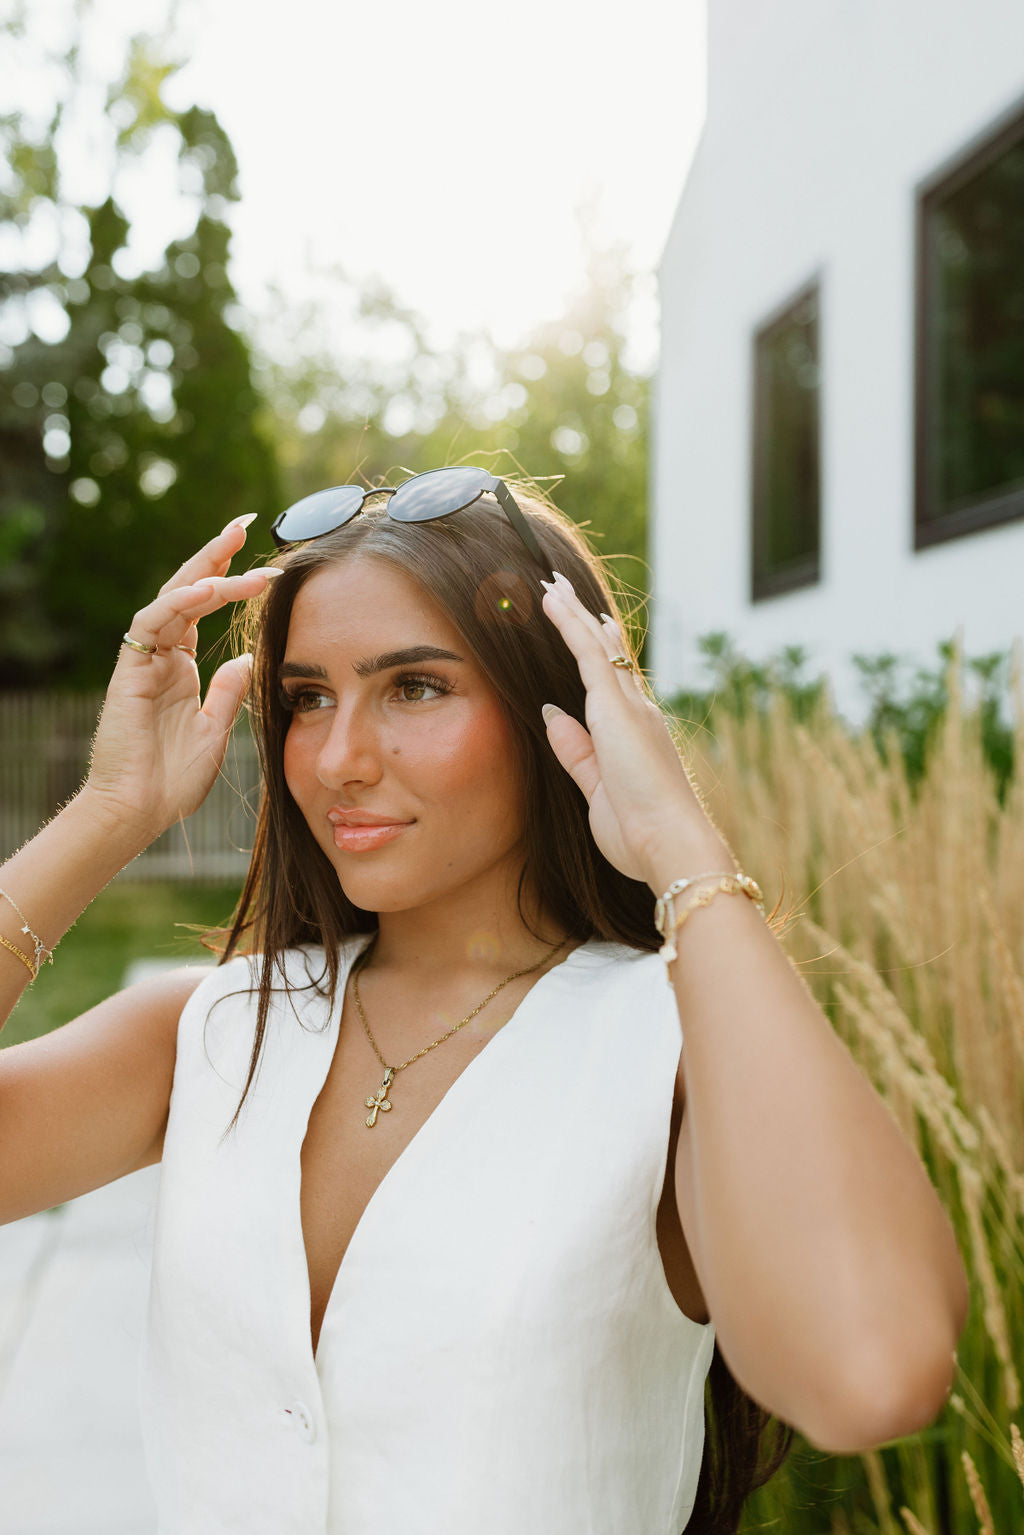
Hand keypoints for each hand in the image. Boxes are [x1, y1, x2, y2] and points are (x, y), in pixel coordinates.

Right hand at [83, 517, 279, 841]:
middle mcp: (162, 657)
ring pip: (173, 598)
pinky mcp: (131, 670)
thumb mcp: (215, 731)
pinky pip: (153, 623)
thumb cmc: (173, 780)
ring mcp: (144, 661)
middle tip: (245, 523)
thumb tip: (248, 657)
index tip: (267, 561)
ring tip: (238, 549)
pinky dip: (180, 602)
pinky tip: (209, 588)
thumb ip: (228, 692)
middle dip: (215, 555)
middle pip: (188, 591)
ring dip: (207, 572)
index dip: (230, 580)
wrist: (139, 811)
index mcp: (181, 668)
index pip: (204, 610)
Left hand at [539, 573, 732, 889]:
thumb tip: (552, 713)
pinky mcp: (616, 707)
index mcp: (637, 736)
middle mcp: (639, 713)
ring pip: (596, 646)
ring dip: (573, 613)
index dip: (604, 652)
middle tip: (566, 593)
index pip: (618, 683)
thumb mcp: (596, 790)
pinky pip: (588, 653)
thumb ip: (575, 752)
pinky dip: (569, 624)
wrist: (671, 844)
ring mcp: (630, 707)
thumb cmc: (640, 833)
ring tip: (552, 585)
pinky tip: (553, 601)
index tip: (596, 627)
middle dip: (585, 622)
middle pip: (607, 655)